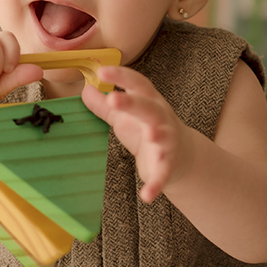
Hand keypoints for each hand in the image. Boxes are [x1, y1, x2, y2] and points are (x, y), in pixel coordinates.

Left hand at [80, 64, 191, 203]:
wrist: (182, 156)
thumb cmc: (147, 128)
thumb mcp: (124, 115)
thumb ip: (103, 104)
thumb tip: (84, 88)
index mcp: (149, 101)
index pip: (137, 83)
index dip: (121, 76)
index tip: (102, 71)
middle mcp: (161, 117)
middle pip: (148, 107)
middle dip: (133, 103)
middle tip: (113, 99)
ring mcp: (167, 141)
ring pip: (163, 136)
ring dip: (158, 135)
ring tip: (151, 136)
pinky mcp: (169, 164)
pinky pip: (164, 174)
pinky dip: (156, 185)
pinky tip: (146, 196)